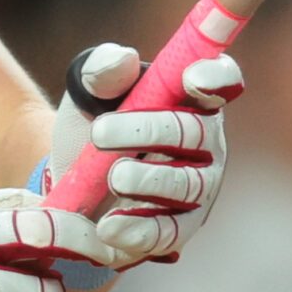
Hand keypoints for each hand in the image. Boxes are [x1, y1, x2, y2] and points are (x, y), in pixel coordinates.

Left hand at [46, 41, 241, 265]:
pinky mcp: (177, 230)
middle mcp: (206, 144)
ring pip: (185, 185)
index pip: (222, 80)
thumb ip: (102, 71)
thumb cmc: (94, 125)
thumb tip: (121, 58)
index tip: (192, 78)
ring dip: (146, 181)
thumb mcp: (88, 93)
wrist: (69, 180)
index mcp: (192, 99)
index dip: (216, 78)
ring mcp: (197, 190)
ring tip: (112, 177)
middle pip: (194, 134)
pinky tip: (108, 225)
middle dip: (149, 130)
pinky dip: (138, 229)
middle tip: (100, 133)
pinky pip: (168, 233)